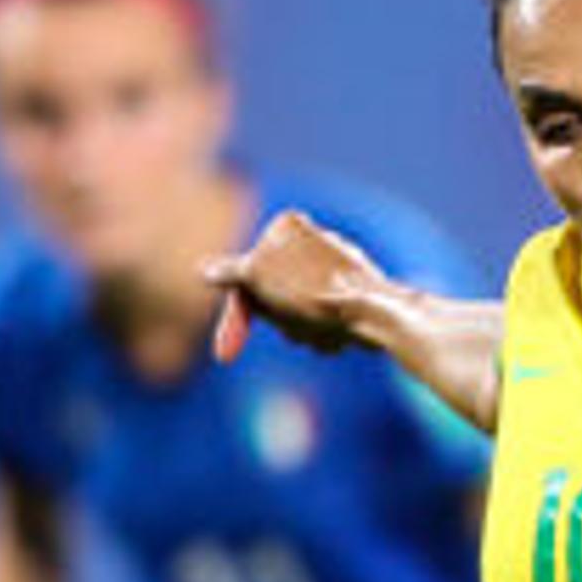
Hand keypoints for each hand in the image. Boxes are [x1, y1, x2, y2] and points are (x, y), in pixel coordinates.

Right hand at [201, 209, 384, 362]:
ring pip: (301, 313)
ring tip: (322, 331)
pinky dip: (326, 333)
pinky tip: (338, 338)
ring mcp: (337, 266)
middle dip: (280, 322)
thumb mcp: (257, 280)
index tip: (226, 356)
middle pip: (274, 295)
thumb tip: (204, 271)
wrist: (378, 313)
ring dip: (303, 331)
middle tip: (297, 327)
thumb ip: (229, 273)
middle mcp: (316, 239)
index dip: (236, 318)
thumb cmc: (313, 293)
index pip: (246, 275)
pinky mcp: (357, 292)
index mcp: (288, 225)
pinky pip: (328, 319)